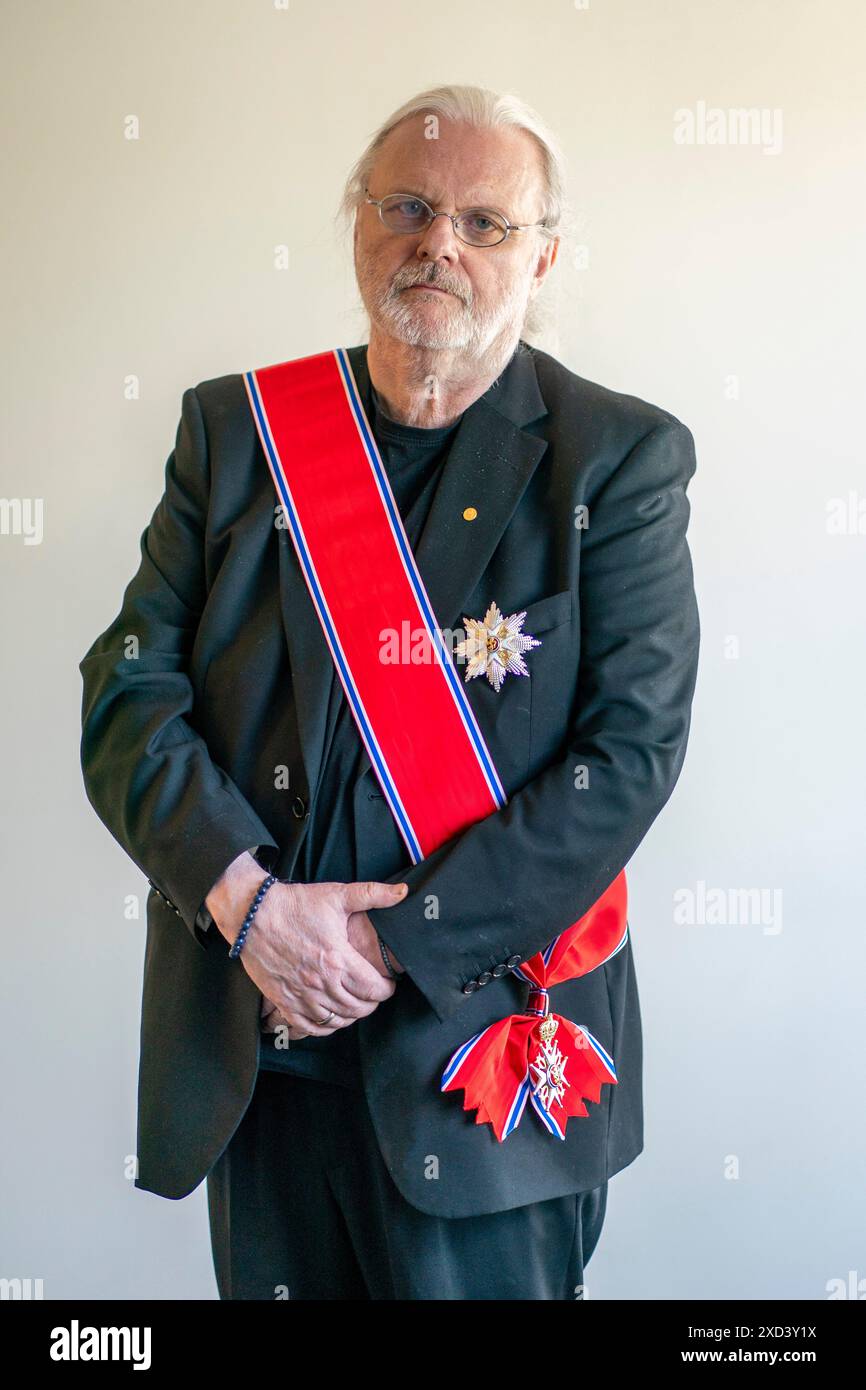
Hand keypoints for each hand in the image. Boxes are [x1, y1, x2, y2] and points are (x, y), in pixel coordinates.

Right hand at [206, 854, 407, 1035]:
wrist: (252, 914)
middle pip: (358, 1008)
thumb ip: (372, 894)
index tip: (388, 983)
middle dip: (372, 1002)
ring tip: (356, 1003)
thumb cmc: (295, 904)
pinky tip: (331, 1017)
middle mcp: (321, 982)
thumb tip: (402, 893)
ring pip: (337, 1020)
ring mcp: (301, 995)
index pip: (374, 988)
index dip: (386, 989)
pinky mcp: (283, 1001)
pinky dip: (325, 1027)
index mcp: (337, 959)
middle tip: (374, 993)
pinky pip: (310, 1027)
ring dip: (351, 1015)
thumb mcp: (336, 895)